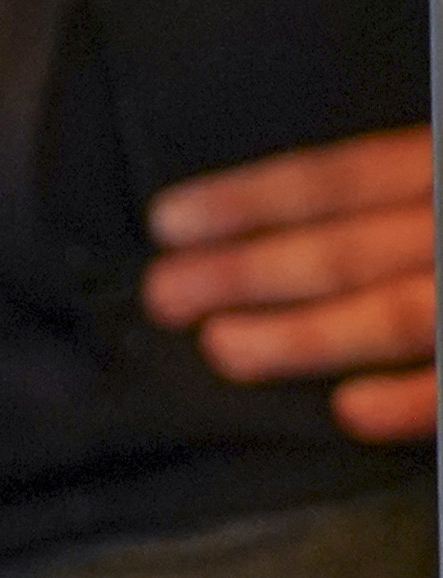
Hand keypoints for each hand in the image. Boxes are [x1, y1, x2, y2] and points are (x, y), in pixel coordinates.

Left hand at [141, 126, 434, 442]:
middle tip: (163, 296)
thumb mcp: (434, 165)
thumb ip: (386, 185)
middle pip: (345, 251)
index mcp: (437, 165)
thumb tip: (292, 210)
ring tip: (222, 349)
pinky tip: (349, 413)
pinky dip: (412, 400)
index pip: (335, 180)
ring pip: (397, 315)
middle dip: (246, 273)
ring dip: (305, 336)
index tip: (166, 222)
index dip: (248, 202)